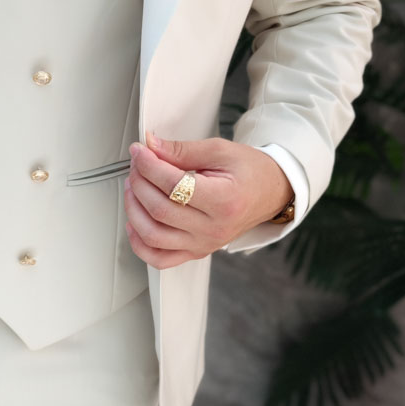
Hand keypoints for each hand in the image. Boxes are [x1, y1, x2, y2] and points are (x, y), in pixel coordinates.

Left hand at [123, 134, 293, 268]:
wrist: (270, 192)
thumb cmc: (250, 171)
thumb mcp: (220, 150)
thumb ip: (182, 150)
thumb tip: (150, 146)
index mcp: (224, 201)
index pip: (173, 186)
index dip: (148, 165)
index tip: (139, 151)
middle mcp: (214, 229)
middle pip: (159, 209)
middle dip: (139, 182)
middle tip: (137, 164)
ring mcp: (204, 244)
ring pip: (153, 235)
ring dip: (134, 209)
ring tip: (134, 187)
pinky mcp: (197, 252)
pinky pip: (160, 259)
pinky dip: (140, 244)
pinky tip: (134, 222)